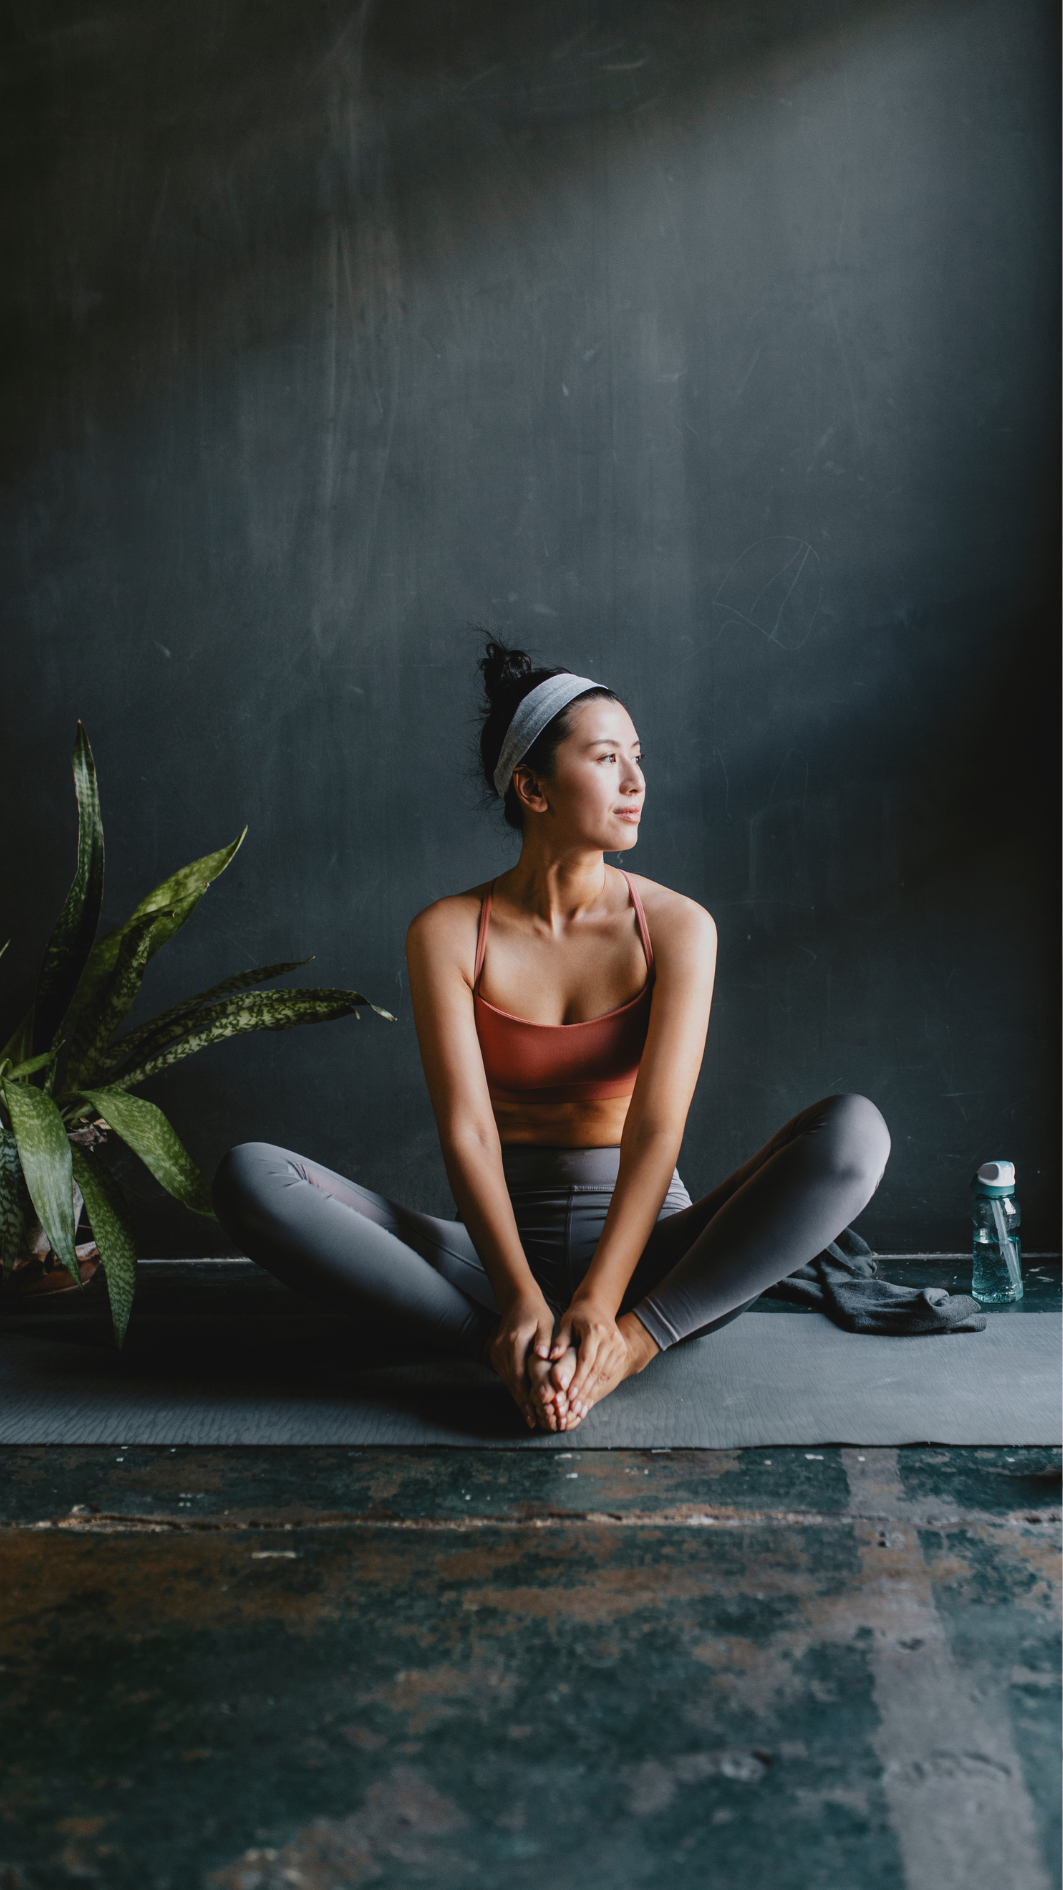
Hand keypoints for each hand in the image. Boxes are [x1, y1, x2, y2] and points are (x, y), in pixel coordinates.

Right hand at [488, 1294, 556, 1429]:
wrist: (516, 1299)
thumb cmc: (535, 1312)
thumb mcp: (544, 1322)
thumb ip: (544, 1340)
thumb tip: (542, 1356)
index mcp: (514, 1343)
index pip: (519, 1377)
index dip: (526, 1398)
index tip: (534, 1415)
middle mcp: (502, 1350)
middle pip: (512, 1383)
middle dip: (523, 1404)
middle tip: (535, 1422)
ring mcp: (497, 1353)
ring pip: (508, 1382)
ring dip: (519, 1399)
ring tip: (532, 1417)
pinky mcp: (497, 1354)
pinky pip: (507, 1376)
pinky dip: (515, 1389)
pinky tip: (525, 1400)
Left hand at [550, 1295, 627, 1422]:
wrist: (599, 1305)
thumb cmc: (578, 1315)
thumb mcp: (566, 1324)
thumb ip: (559, 1341)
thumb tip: (548, 1356)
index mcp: (595, 1331)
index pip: (586, 1360)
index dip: (578, 1378)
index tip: (569, 1394)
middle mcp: (610, 1338)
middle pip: (596, 1369)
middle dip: (584, 1390)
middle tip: (574, 1407)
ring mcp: (618, 1345)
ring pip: (605, 1374)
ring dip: (592, 1392)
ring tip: (581, 1407)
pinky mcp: (622, 1351)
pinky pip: (610, 1372)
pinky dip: (599, 1386)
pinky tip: (590, 1398)